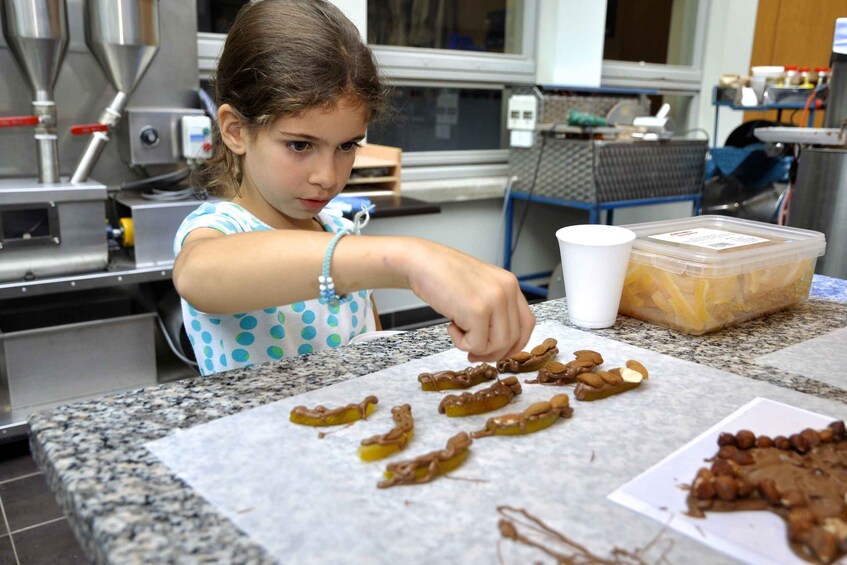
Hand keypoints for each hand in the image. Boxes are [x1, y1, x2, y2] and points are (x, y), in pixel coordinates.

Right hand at [406, 241, 534, 361]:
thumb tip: (499, 345)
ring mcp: (494, 300)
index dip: (514, 344)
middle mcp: (507, 290)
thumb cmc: (443, 275)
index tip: (497, 352)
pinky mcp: (478, 311)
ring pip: (498, 345)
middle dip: (492, 353)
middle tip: (473, 354)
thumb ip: (494, 308)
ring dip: (476, 347)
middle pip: (513, 338)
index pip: (527, 323)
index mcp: (510, 284)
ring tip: (458, 331)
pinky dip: (461, 343)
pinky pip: (477, 345)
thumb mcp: (479, 287)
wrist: (421, 262)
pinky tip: (450, 326)